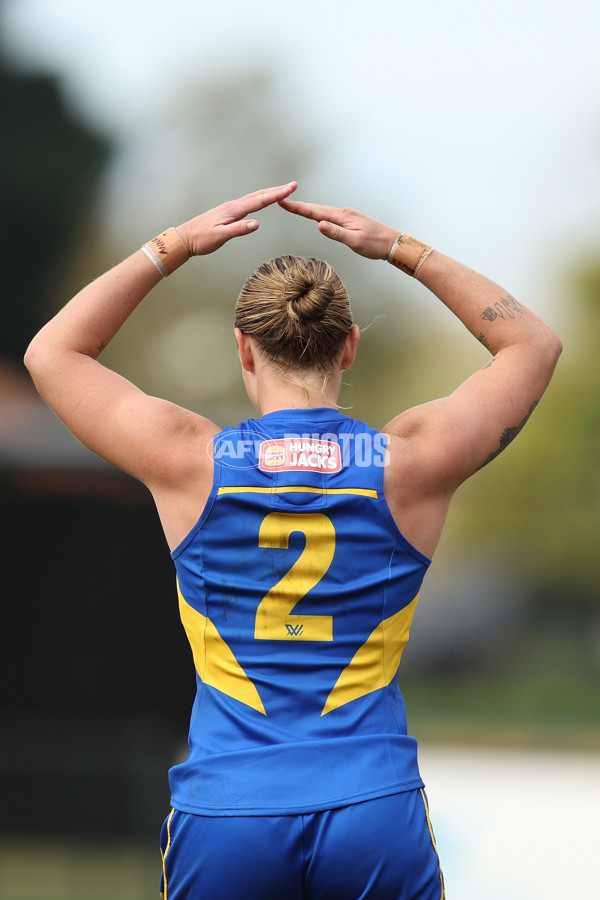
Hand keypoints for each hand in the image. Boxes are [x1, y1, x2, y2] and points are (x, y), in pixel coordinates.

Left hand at [177, 182, 297, 255]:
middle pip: (259, 195)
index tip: (290, 188)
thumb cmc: (201, 239)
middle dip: (277, 190)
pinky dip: (259, 199)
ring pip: (254, 197)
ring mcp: (230, 208)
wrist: (185, 238)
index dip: (277, 194)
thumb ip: (239, 230)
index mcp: (233, 210)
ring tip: (282, 190)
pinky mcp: (227, 212)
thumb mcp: (220, 237)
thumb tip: (257, 223)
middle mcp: (233, 206)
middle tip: (292, 185)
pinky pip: (248, 202)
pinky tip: (260, 200)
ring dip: (269, 193)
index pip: (260, 201)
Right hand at [278, 197, 397, 259]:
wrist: (391, 243)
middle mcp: (343, 213)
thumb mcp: (355, 241)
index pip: (315, 212)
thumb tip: (319, 225)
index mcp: (342, 217)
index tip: (283, 202)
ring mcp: (346, 216)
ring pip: (322, 212)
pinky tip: (316, 216)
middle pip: (316, 209)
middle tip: (282, 202)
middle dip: (299, 206)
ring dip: (307, 209)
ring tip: (293, 207)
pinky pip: (329, 216)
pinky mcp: (349, 221)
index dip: (298, 208)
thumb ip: (336, 233)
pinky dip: (318, 214)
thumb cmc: (375, 244)